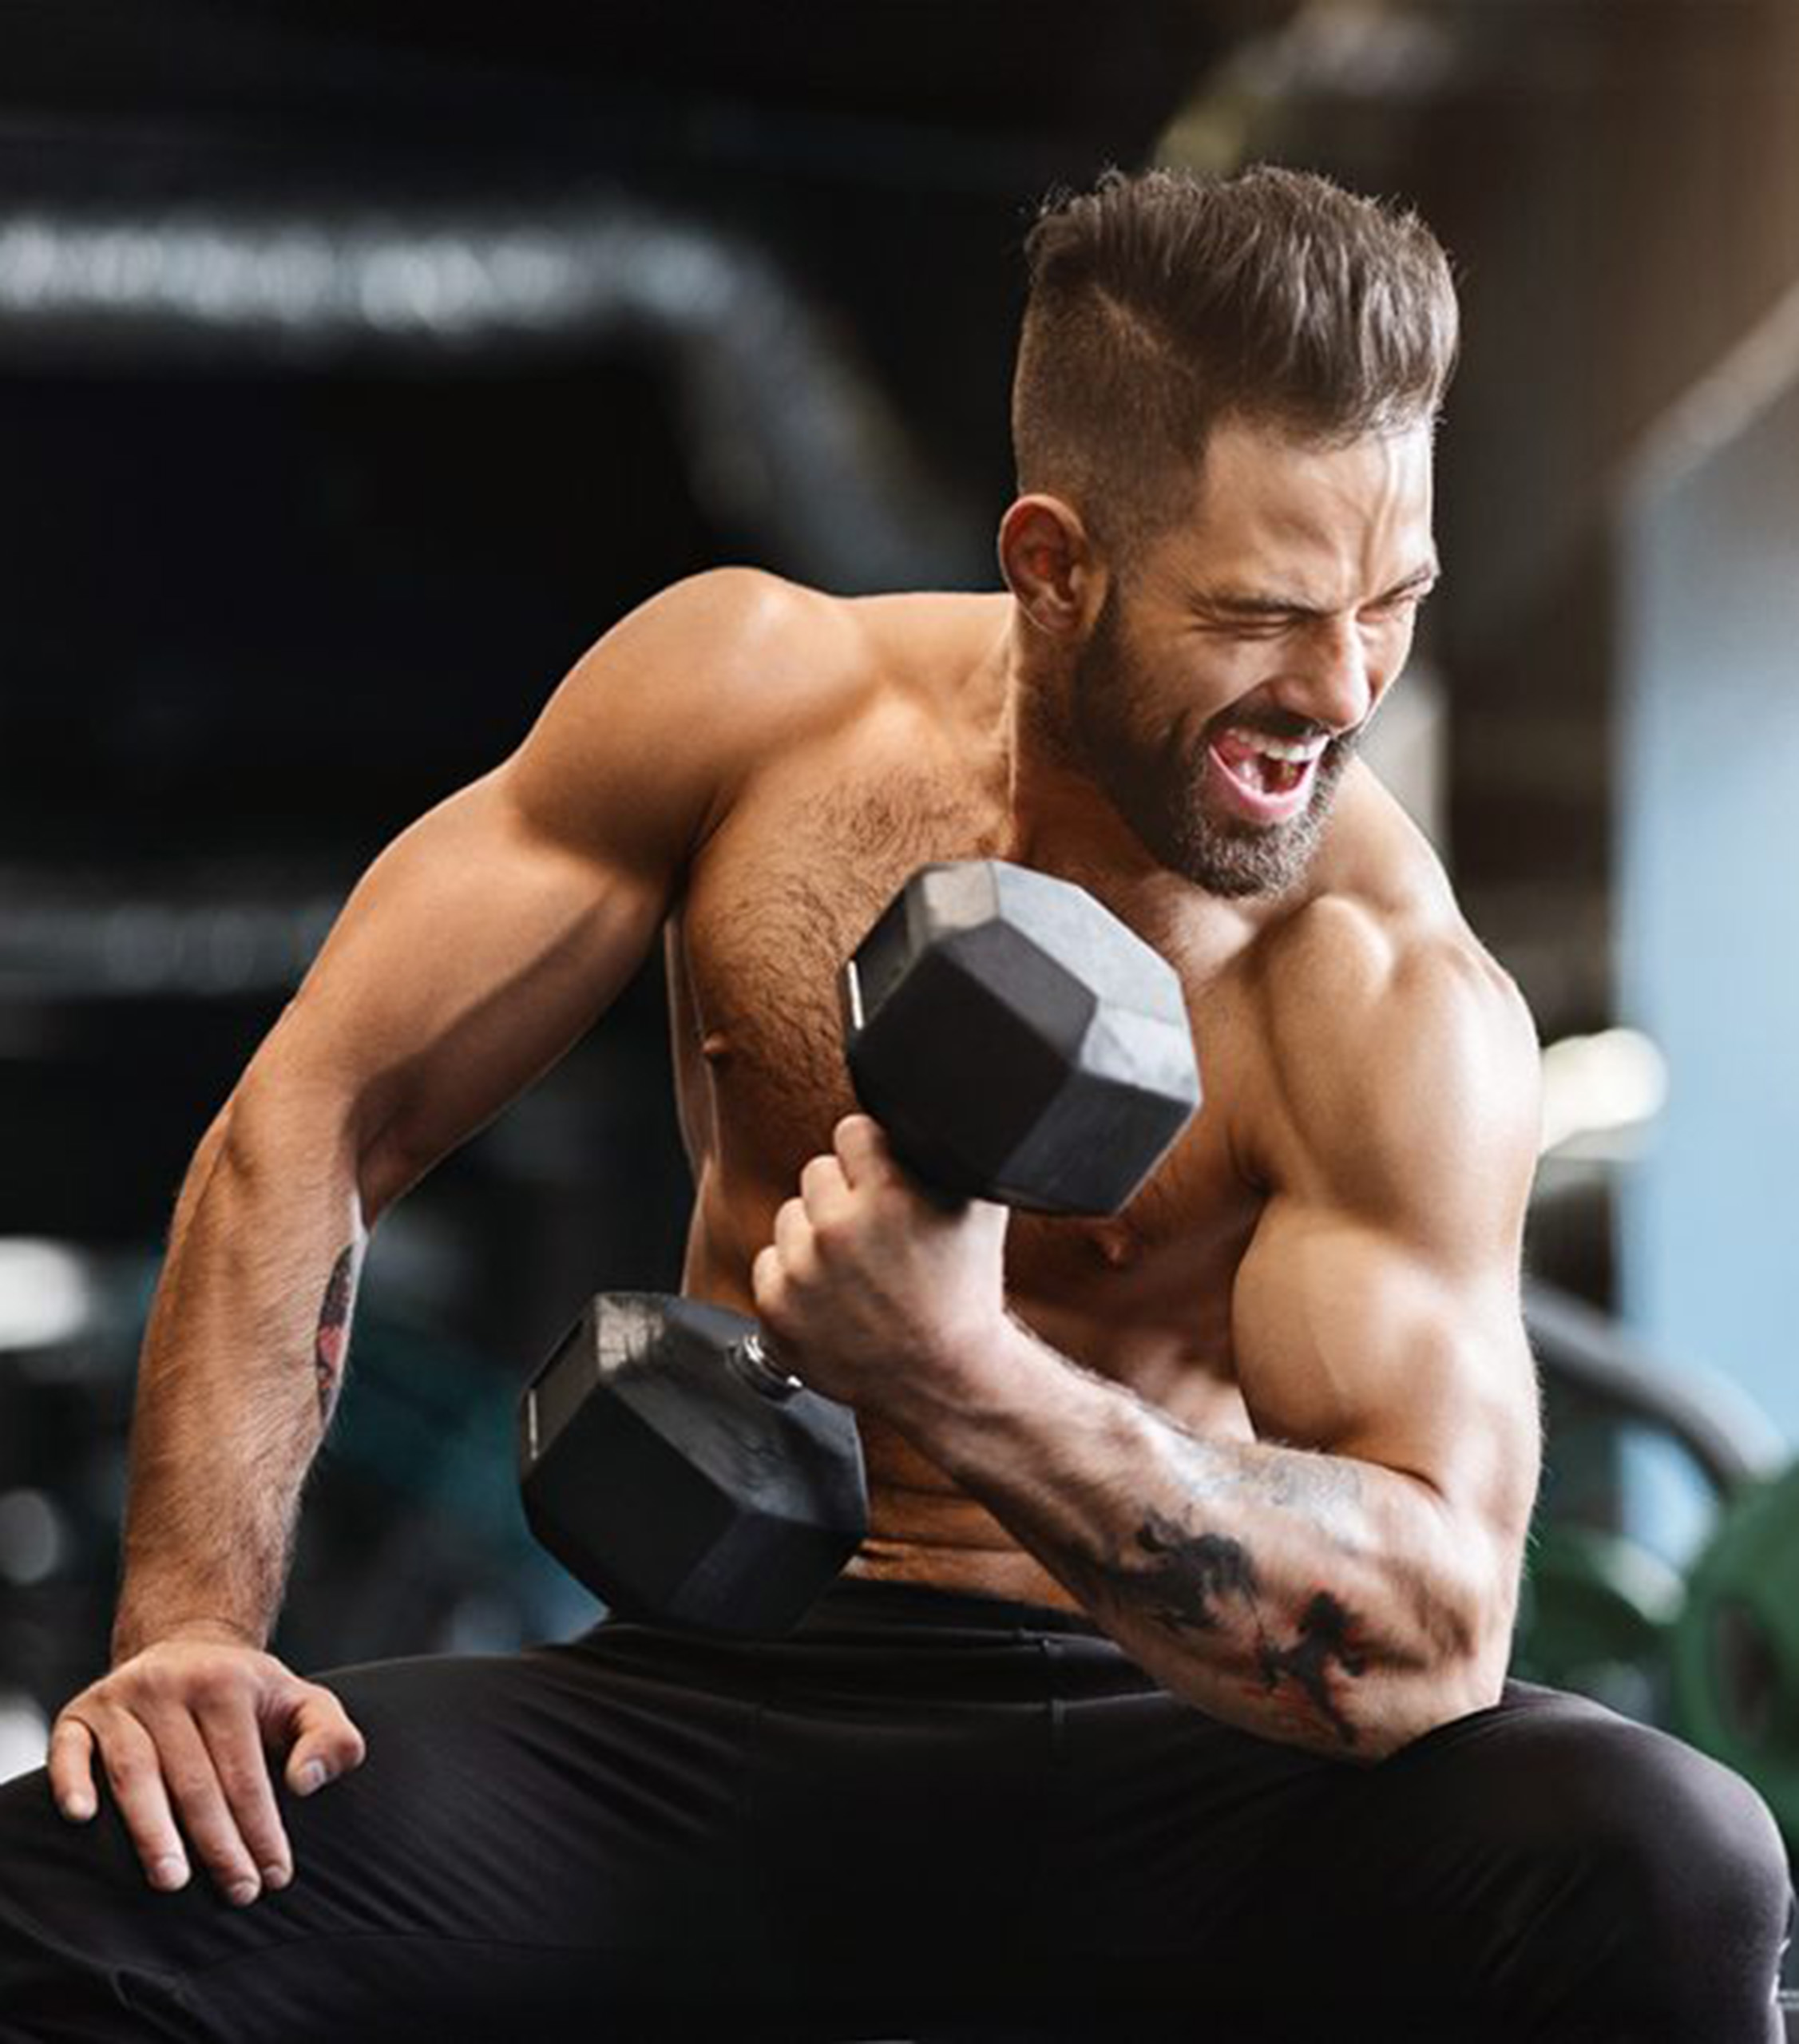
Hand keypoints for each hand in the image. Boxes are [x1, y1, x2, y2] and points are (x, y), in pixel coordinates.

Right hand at [47, 1623, 366, 1904]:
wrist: (190, 1650)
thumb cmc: (250, 1695)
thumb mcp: (304, 1702)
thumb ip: (329, 1738)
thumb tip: (305, 1784)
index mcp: (228, 1683)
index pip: (245, 1771)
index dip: (261, 1827)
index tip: (273, 1876)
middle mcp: (172, 1684)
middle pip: (194, 1779)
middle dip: (218, 1843)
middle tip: (238, 1892)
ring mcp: (122, 1697)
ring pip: (135, 1771)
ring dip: (152, 1830)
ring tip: (173, 1880)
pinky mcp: (81, 1712)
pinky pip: (68, 1747)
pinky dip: (71, 1780)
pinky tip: (82, 1817)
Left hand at [751, 1114, 1009, 1420]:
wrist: (948, 1377)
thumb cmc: (967, 1290)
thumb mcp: (979, 1206)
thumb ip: (950, 1150)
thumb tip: (933, 1108)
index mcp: (888, 1194)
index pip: (851, 1132)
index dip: (871, 1154)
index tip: (884, 1179)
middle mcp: (838, 1229)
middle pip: (817, 1172)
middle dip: (844, 1195)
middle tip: (876, 1232)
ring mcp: (802, 1273)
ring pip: (790, 1218)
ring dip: (815, 1235)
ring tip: (859, 1270)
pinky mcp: (776, 1310)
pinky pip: (769, 1265)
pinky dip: (795, 1279)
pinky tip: (835, 1299)